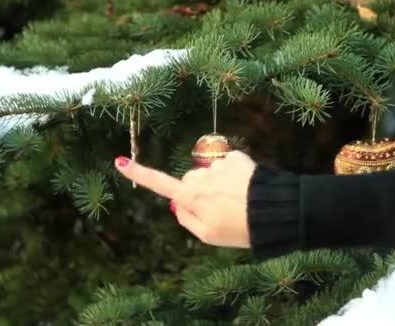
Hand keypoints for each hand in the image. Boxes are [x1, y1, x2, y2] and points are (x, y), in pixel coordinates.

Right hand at [114, 151, 256, 247]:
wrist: (274, 213)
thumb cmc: (239, 230)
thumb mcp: (208, 236)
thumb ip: (187, 219)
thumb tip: (175, 203)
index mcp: (191, 198)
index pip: (159, 184)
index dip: (139, 174)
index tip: (120, 161)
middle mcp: (200, 178)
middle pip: (189, 179)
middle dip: (199, 189)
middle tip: (221, 208)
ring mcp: (218, 166)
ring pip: (210, 171)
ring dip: (220, 182)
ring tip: (239, 200)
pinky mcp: (236, 157)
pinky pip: (228, 163)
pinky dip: (236, 173)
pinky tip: (247, 187)